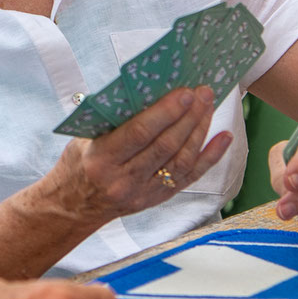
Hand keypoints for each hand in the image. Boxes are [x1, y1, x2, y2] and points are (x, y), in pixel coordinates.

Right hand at [54, 87, 231, 225]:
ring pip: (181, 160)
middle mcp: (124, 180)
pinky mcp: (157, 199)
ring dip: (200, 130)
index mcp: (102, 159)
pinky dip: (210, 156)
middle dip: (188, 116)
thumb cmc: (78, 163)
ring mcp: (143, 193)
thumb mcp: (84, 138)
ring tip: (209, 106)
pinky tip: (224, 137)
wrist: (73, 206)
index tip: (185, 92)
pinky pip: (189, 177)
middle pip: (165, 145)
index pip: (139, 133)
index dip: (165, 112)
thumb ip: (114, 120)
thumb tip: (151, 92)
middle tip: (203, 92)